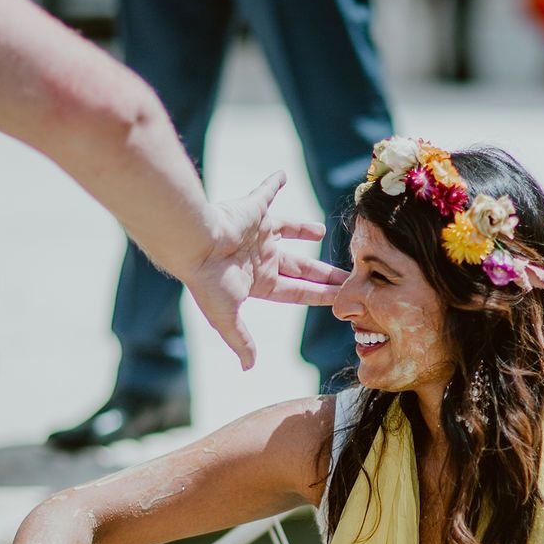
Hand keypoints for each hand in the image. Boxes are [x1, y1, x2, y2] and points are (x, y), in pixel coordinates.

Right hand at [180, 171, 345, 370]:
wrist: (194, 244)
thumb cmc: (210, 282)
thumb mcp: (228, 317)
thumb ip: (241, 340)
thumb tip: (248, 368)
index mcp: (259, 282)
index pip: (298, 291)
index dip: (319, 295)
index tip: (342, 298)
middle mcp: (260, 257)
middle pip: (302, 266)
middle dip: (323, 271)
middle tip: (348, 274)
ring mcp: (257, 233)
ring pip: (289, 230)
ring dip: (304, 229)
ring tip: (321, 229)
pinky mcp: (251, 209)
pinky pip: (265, 192)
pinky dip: (273, 184)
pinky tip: (283, 176)